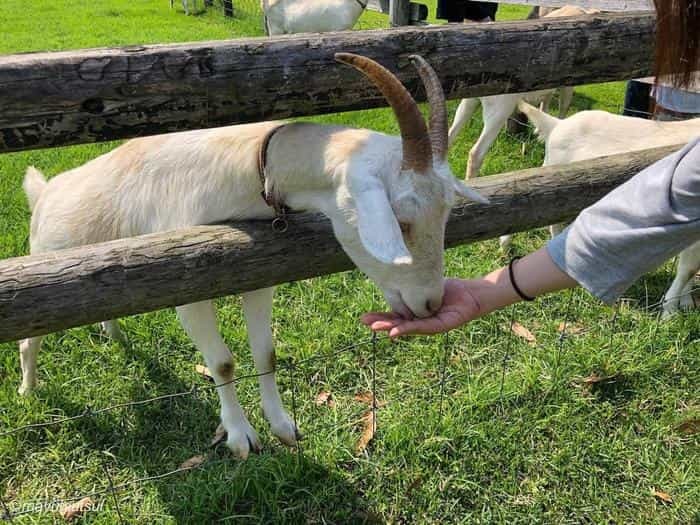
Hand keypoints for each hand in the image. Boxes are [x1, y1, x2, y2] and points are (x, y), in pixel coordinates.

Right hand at [361, 279, 481, 336]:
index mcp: (414, 313)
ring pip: (408, 327)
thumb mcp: (424, 285)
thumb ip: (410, 287)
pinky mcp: (442, 326)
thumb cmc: (449, 289)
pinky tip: (396, 331)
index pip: (394, 316)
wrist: (472, 293)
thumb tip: (391, 275)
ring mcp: (431, 326)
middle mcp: (420, 322)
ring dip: (391, 328)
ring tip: (376, 327)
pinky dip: (408, 328)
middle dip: (381, 323)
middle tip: (364, 322)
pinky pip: (423, 327)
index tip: (363, 318)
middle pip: (398, 324)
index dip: (379, 317)